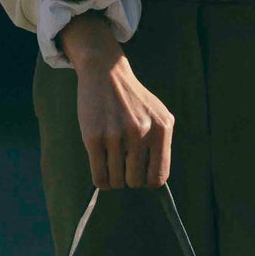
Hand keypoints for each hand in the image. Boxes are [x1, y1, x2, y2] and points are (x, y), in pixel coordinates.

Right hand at [61, 15, 173, 188]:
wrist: (106, 73)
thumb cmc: (132, 99)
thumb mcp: (157, 115)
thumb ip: (160, 144)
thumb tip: (155, 181)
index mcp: (161, 129)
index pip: (159, 176)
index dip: (149, 182)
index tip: (141, 176)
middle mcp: (141, 132)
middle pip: (136, 181)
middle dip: (129, 179)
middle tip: (124, 167)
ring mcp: (116, 135)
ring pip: (117, 181)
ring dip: (114, 179)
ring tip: (112, 166)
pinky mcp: (94, 137)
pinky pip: (99, 176)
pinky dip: (101, 181)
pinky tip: (102, 172)